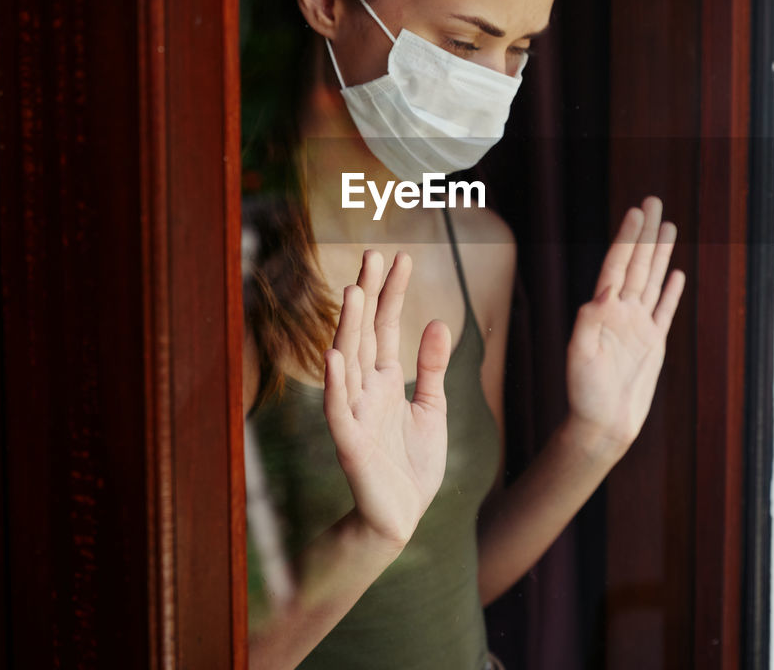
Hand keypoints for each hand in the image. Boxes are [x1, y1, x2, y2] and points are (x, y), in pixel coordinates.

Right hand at [323, 250, 452, 549]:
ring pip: (349, 363)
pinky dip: (336, 383)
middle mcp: (365, 389)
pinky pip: (339, 409)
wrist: (399, 518)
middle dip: (368, 295)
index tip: (400, 258)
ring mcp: (355, 414)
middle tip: (372, 255)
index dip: (392, 293)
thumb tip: (437, 321)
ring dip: (348, 328)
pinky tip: (336, 356)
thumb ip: (431, 367)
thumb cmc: (411, 465)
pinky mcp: (350, 443)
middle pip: (365, 334)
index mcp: (385, 381)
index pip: (386, 326)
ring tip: (352, 291)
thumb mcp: (432, 408)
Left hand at [565, 197, 685, 457]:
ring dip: (660, 253)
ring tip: (669, 226)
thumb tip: (603, 293)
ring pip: (653, 280)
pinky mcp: (653, 345)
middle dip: (645, 233)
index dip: (627, 238)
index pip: (618, 265)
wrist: (601, 426)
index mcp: (603, 311)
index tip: (636, 212)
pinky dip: (671, 291)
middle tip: (653, 201)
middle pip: (637, 263)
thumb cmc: (584, 394)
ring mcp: (639, 327)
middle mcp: (622, 313)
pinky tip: (677, 273)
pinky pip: (665, 311)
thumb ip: (588, 323)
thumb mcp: (579, 357)